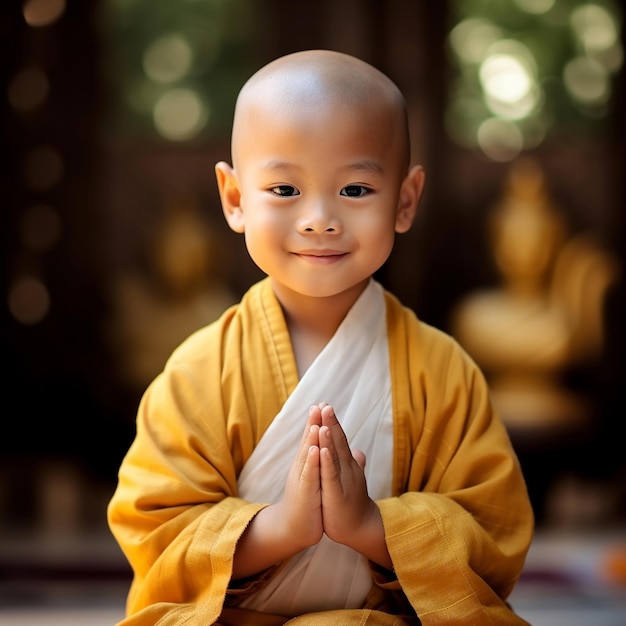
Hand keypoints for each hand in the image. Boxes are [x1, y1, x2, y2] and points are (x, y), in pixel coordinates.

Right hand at [274, 405, 324, 548]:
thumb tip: (326, 450)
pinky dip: (312, 462)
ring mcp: (301, 479)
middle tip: (318, 404)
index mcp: (307, 464)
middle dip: (313, 423)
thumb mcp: (316, 479)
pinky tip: (315, 450)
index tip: (323, 404)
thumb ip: (321, 464)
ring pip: (307, 455)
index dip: (317, 422)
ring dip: (311, 438)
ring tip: (316, 421)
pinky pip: (308, 475)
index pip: (312, 439)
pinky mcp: (304, 493)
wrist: (294, 528)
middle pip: (308, 442)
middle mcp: (301, 468)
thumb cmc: (307, 503)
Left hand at [316, 404, 378, 547]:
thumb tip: (358, 451)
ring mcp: (343, 480)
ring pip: (335, 455)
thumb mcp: (352, 478)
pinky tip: (322, 450)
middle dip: (331, 422)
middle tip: (326, 404)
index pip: (339, 439)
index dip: (332, 422)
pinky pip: (331, 475)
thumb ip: (354, 463)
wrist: (360, 527)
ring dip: (329, 436)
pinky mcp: (337, 493)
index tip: (325, 405)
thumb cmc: (353, 501)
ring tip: (324, 420)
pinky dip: (327, 461)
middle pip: (338, 441)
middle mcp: (347, 468)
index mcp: (347, 463)